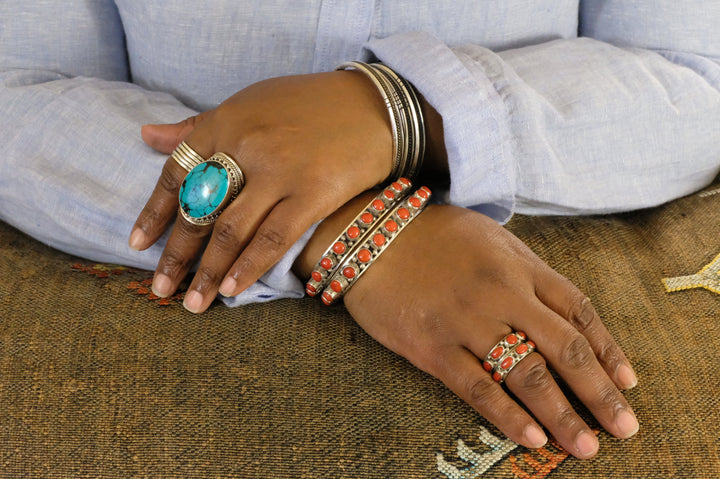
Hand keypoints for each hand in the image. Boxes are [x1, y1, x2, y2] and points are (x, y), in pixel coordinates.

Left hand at [129, 71, 395, 311]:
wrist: (374, 106)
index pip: (176, 172)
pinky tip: (233, 290)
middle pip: (199, 208)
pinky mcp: (314, 192)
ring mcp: (280, 169)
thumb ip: (200, 125)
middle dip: (176, 254)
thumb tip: (147, 135)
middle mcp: (247, 143)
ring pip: (231, 229)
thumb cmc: (310, 105)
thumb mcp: (251, 103)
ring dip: (208, 272)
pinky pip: (274, 237)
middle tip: (159, 289)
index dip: (155, 212)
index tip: (138, 245)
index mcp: (227, 119)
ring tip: (193, 303)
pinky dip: (250, 266)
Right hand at [299, 200, 638, 458]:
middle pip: (564, 348)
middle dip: (599, 392)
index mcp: (519, 266)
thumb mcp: (491, 238)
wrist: (369, 234)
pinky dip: (507, 415)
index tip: (628, 383)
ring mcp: (467, 320)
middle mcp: (501, 293)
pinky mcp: (431, 345)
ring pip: (526, 373)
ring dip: (562, 413)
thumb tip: (561, 311)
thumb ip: (527, 271)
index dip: (608, 350)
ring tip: (585, 445)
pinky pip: (477, 385)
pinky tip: (532, 438)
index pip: (578, 312)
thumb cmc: (433, 235)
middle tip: (624, 428)